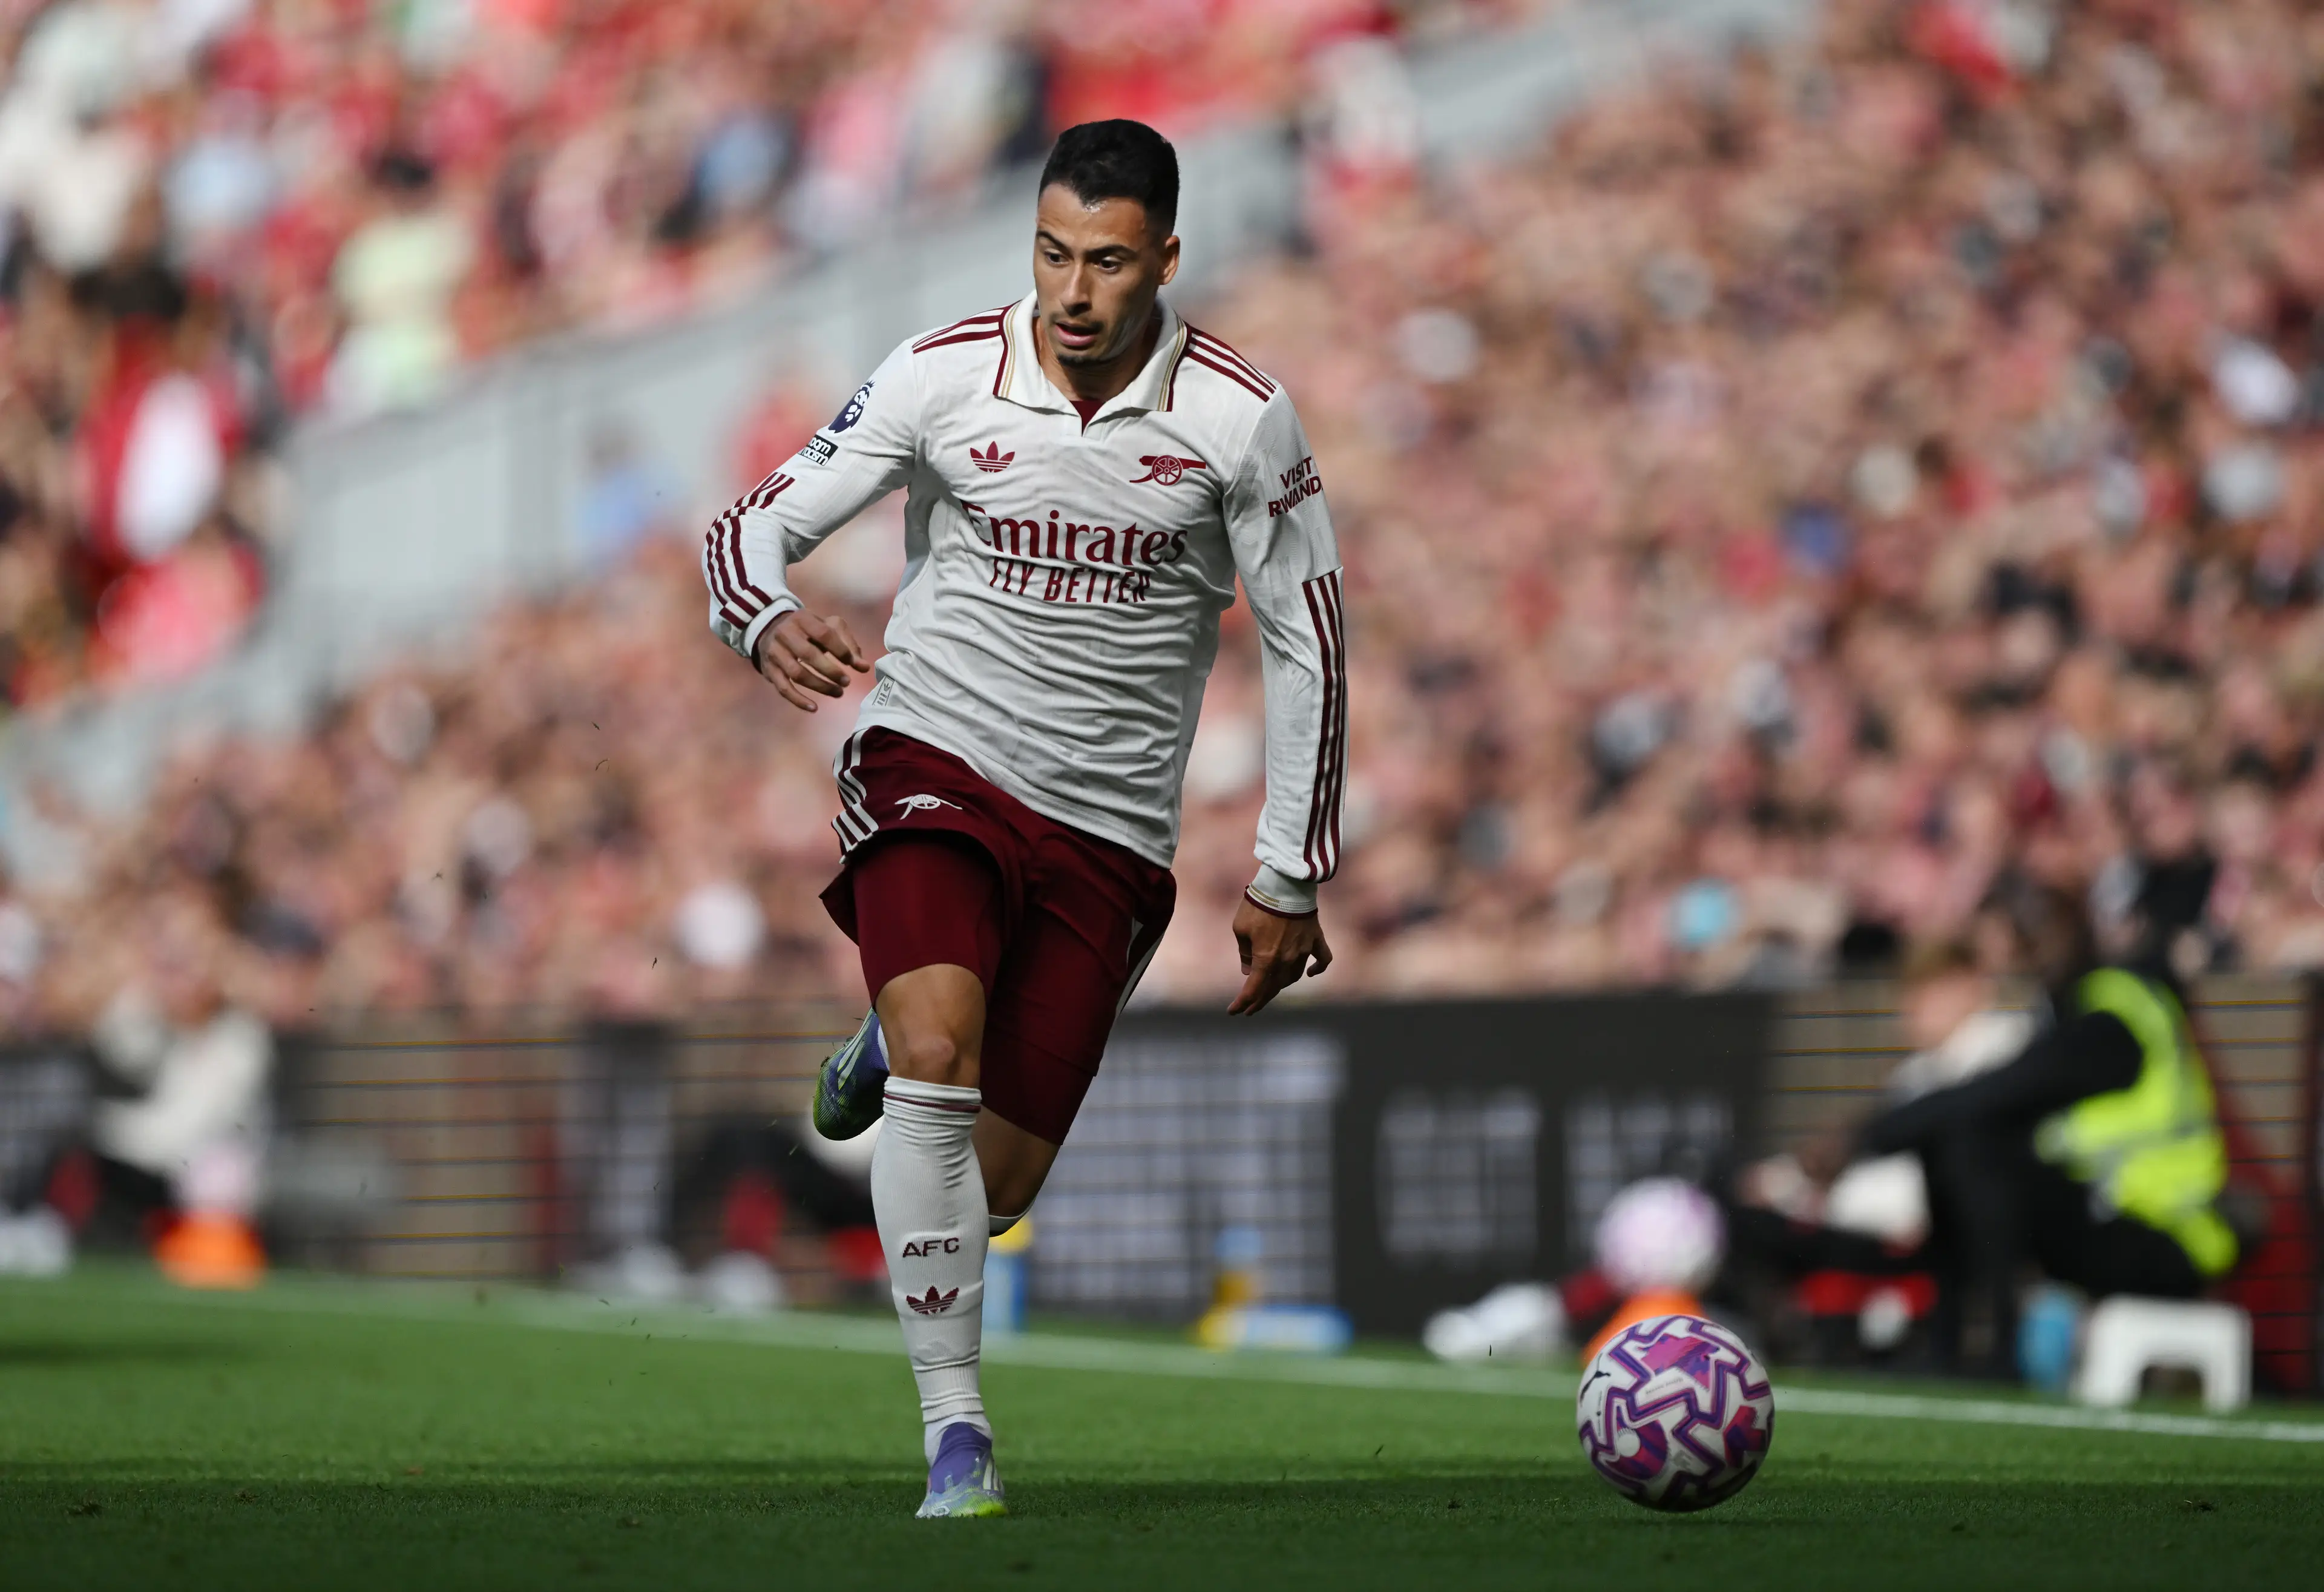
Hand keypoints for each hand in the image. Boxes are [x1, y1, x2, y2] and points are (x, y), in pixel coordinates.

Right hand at [753, 610, 869, 710]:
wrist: (771, 630)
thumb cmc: (808, 630)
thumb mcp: (828, 627)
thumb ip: (848, 644)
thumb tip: (864, 667)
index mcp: (803, 618)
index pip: (824, 634)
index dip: (841, 650)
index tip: (854, 664)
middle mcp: (785, 633)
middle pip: (808, 655)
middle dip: (831, 671)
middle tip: (847, 682)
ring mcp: (775, 652)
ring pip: (797, 674)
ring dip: (820, 686)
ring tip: (838, 693)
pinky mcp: (769, 670)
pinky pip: (783, 688)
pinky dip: (799, 700)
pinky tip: (814, 708)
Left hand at [1228, 898, 1331, 1014]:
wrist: (1285, 883)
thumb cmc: (1258, 904)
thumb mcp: (1240, 928)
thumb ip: (1245, 953)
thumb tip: (1248, 970)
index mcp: (1266, 959)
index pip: (1253, 990)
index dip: (1242, 1003)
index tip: (1233, 1011)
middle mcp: (1287, 960)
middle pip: (1273, 988)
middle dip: (1259, 1001)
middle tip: (1249, 1009)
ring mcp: (1304, 950)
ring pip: (1294, 976)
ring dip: (1281, 985)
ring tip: (1271, 989)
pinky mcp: (1315, 938)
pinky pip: (1322, 959)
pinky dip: (1317, 969)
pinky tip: (1311, 974)